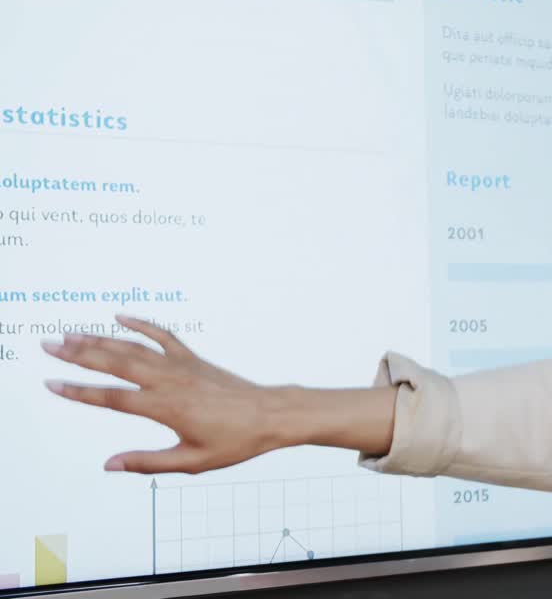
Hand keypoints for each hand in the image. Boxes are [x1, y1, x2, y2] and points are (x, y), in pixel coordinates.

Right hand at [42, 315, 287, 474]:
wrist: (272, 415)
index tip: (53, 384)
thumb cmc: (237, 441)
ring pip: (135, 347)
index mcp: (167, 407)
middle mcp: (171, 381)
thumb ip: (149, 462)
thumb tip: (110, 465)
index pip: (114, 398)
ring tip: (71, 334)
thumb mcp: (193, 461)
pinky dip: (142, 325)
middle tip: (49, 345)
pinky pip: (164, 337)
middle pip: (117, 363)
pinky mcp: (194, 360)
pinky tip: (121, 317)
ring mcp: (183, 366)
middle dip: (80, 355)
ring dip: (101, 339)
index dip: (81, 392)